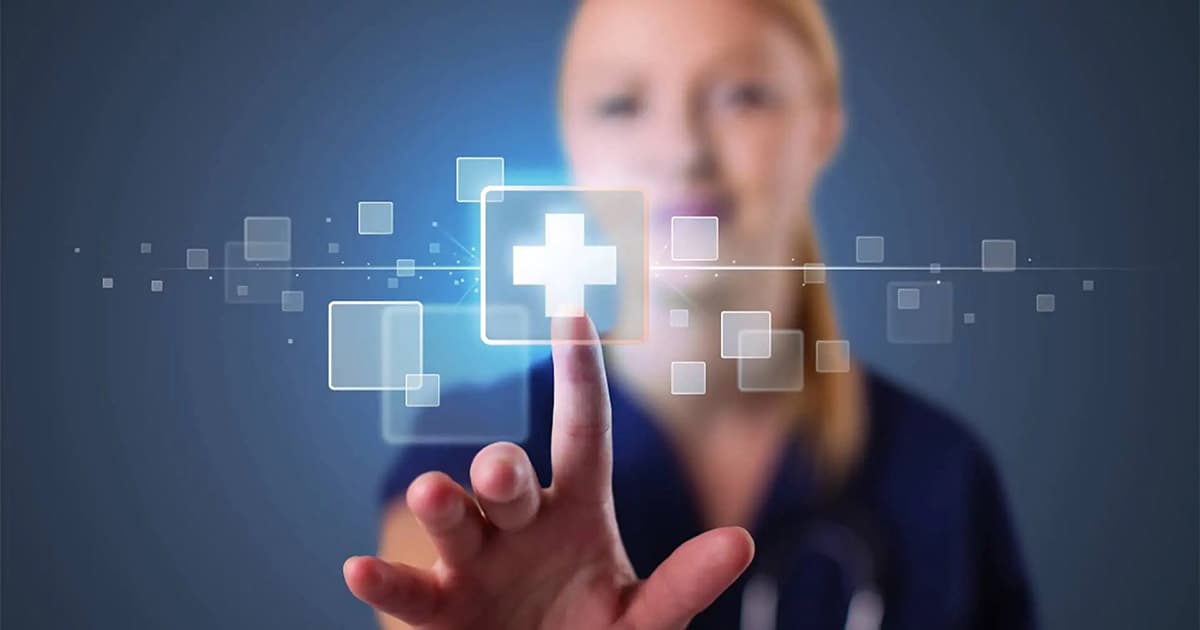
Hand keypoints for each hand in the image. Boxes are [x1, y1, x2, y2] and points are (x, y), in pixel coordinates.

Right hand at [344, 316, 753, 628]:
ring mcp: (477, 563)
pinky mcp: (444, 610)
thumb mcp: (646, 618)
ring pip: (456, 521)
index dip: (578, 378)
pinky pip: (413, 593)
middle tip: (500, 468)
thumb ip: (685, 584)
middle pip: (508, 478)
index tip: (572, 312)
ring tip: (432, 494)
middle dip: (501, 469)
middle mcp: (521, 524)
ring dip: (440, 506)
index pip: (581, 433)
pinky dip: (387, 582)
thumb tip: (743, 542)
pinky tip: (358, 570)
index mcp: (576, 510)